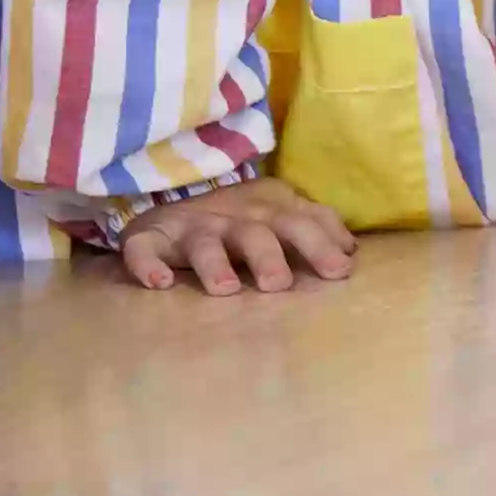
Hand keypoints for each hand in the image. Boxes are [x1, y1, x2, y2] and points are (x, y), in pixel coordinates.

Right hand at [120, 179, 355, 295]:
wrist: (169, 212)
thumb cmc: (238, 221)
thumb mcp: (279, 215)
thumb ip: (315, 228)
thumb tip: (351, 251)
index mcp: (269, 207)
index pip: (301, 221)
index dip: (321, 241)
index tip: (342, 269)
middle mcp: (232, 215)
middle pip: (257, 231)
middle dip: (270, 254)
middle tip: (280, 285)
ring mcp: (190, 227)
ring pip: (204, 242)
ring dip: (214, 263)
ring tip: (225, 289)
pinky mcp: (150, 239)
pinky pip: (145, 251)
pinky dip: (148, 265)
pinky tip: (158, 283)